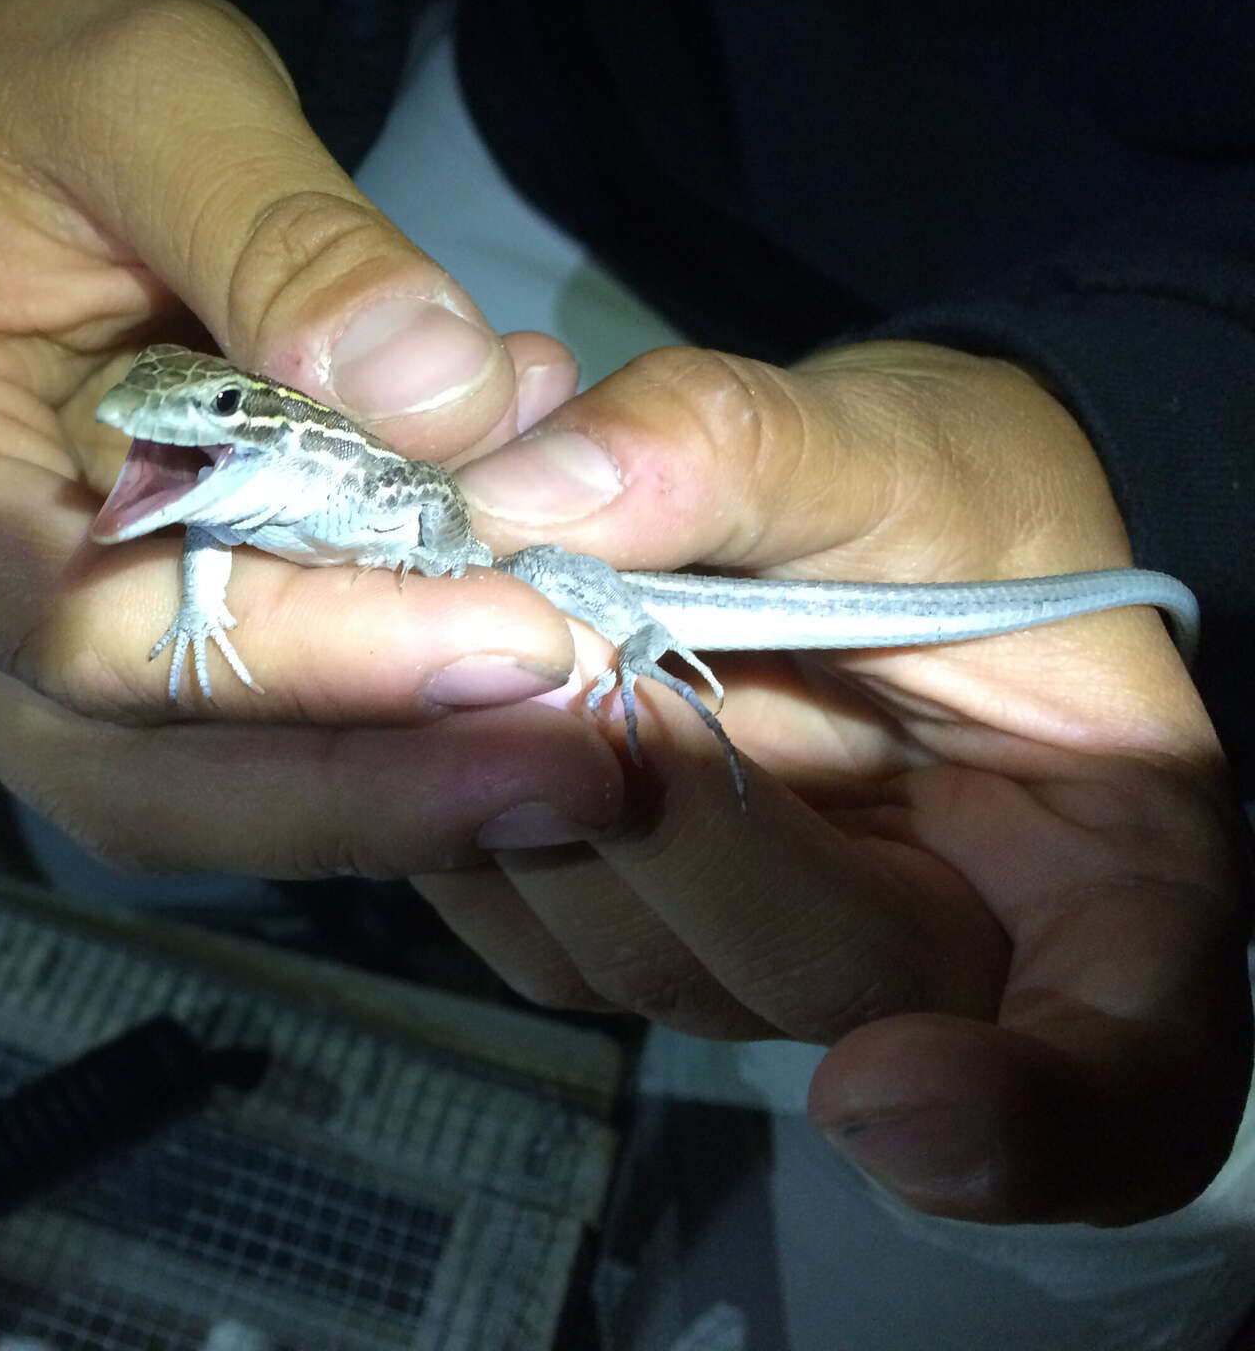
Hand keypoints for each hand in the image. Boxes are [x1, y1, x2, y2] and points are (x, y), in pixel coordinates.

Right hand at [0, 0, 609, 876]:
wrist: (40, 127)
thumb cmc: (62, 91)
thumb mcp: (161, 95)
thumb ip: (287, 238)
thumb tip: (439, 398)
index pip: (83, 622)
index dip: (297, 652)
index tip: (508, 635)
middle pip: (132, 761)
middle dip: (363, 777)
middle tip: (577, 759)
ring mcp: (14, 652)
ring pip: (190, 796)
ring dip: (386, 795)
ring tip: (575, 762)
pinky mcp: (116, 661)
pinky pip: (238, 753)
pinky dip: (380, 740)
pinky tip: (521, 695)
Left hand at [417, 340, 1250, 1223]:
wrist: (867, 513)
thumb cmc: (945, 499)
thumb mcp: (893, 448)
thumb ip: (751, 456)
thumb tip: (547, 494)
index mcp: (1101, 881)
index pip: (1127, 1083)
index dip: (1024, 1124)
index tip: (886, 1094)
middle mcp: (931, 959)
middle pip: (809, 980)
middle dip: (680, 824)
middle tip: (587, 661)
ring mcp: (761, 955)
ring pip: (627, 958)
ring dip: (534, 796)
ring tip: (502, 632)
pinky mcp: (627, 918)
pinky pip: (520, 916)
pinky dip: (454, 799)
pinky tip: (444, 679)